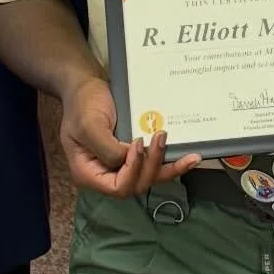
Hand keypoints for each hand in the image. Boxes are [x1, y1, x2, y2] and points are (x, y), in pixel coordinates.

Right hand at [59, 76, 198, 197]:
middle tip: (161, 137)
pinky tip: (188, 157)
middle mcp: (105, 174)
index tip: (137, 144)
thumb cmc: (83, 104)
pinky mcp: (132, 155)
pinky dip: (169, 162)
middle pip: (136, 184)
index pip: (117, 187)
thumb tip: (133, 158)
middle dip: (152, 166)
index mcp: (88, 173)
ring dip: (168, 167)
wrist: (86, 86)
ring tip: (190, 157)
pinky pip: (151, 164)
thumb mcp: (90, 125)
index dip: (133, 171)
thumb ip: (108, 149)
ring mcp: (120, 165)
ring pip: (148, 177)